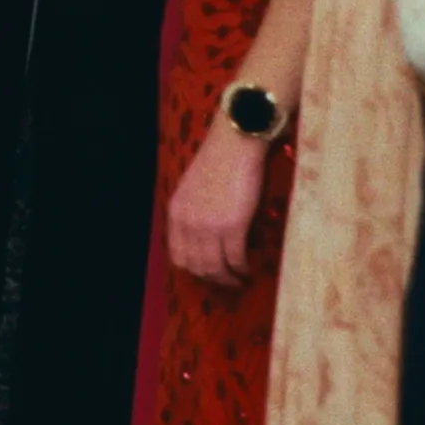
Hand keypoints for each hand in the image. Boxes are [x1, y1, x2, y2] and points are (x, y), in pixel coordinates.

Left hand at [166, 122, 269, 283]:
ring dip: (228, 278)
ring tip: (239, 279)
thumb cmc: (218, 162)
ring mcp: (209, 226)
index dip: (194, 268)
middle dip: (212, 277)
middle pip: (197, 266)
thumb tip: (202, 239)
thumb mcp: (192, 190)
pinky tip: (248, 269)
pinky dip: (242, 268)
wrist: (234, 144)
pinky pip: (236, 259)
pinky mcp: (232, 226)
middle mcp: (188, 223)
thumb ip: (192, 213)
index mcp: (176, 213)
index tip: (207, 272)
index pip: (178, 256)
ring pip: (216, 267)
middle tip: (227, 280)